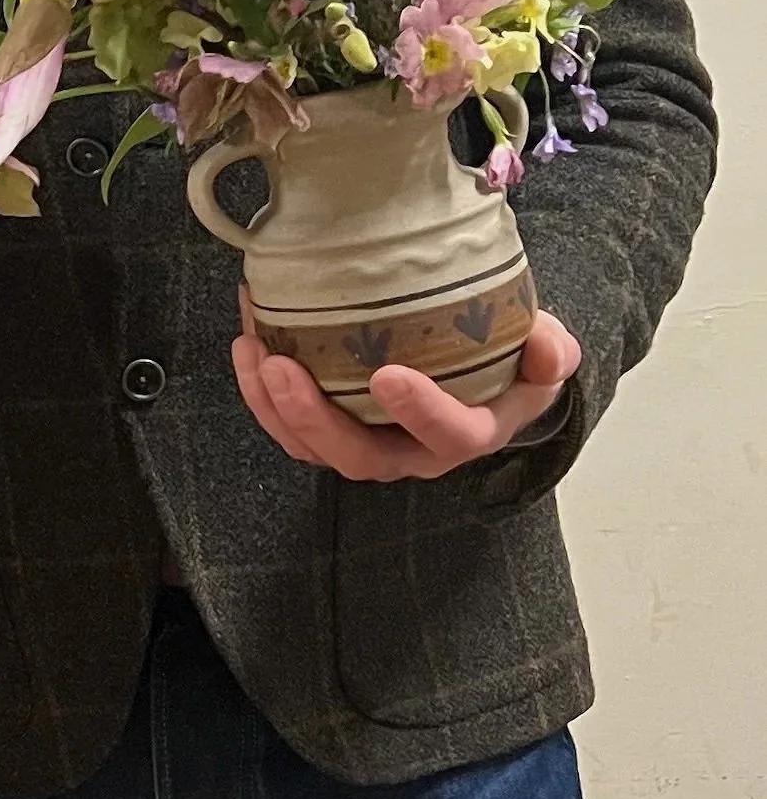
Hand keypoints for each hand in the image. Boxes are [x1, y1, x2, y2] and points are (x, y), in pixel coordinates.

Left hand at [233, 294, 581, 481]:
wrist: (482, 370)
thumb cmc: (510, 360)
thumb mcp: (545, 353)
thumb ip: (552, 351)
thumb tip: (549, 346)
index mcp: (469, 432)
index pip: (451, 435)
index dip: (422, 412)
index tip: (388, 375)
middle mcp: (414, 452)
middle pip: (361, 456)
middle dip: (315, 418)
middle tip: (280, 366)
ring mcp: (368, 445)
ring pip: (315, 448)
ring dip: (274, 408)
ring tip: (252, 353)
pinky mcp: (332, 430)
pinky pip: (290, 426)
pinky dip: (261, 393)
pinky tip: (247, 342)